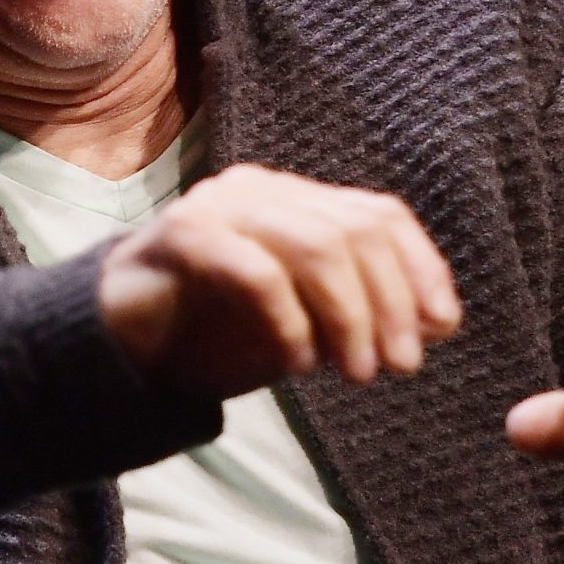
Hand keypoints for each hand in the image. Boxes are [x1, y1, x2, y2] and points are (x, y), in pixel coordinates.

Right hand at [99, 164, 462, 398]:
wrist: (121, 341)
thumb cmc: (217, 331)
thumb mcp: (308, 326)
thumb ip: (366, 313)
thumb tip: (439, 321)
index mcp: (297, 200)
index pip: (380, 215)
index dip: (421, 268)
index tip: (442, 327)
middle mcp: (263, 189)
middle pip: (356, 229)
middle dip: (391, 302)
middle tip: (400, 366)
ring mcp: (221, 206)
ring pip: (316, 246)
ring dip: (350, 316)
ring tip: (358, 373)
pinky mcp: (183, 236)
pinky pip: (257, 272)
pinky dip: (290, 322)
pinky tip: (296, 364)